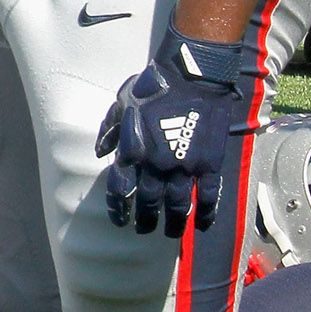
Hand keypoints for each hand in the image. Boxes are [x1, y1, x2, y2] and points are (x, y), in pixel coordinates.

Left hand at [96, 31, 248, 236]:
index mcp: (132, 150)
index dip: (119, 208)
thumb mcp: (122, 102)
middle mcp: (155, 164)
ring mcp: (184, 167)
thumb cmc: (155, 87)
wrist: (193, 78)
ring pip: (178, 206)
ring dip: (174, 224)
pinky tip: (204, 224)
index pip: (120, 188)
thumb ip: (110, 129)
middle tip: (144, 230)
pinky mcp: (209, 165)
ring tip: (171, 233)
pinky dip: (206, 214)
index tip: (120, 220)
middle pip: (148, 202)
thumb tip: (101, 153)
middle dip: (145, 220)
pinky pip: (208, 197)